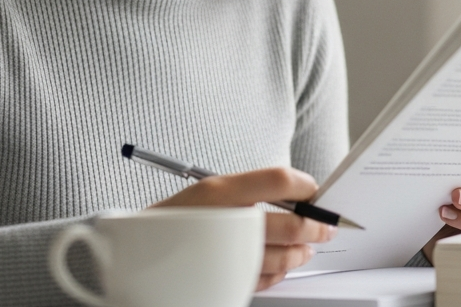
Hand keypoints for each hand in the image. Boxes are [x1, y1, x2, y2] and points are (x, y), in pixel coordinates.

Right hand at [152, 167, 334, 289]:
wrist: (134, 254)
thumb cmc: (174, 219)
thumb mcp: (207, 190)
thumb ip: (250, 190)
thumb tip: (296, 195)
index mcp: (220, 191)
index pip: (279, 180)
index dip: (305, 185)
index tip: (314, 190)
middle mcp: (226, 221)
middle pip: (291, 222)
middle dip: (316, 225)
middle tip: (326, 224)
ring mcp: (227, 255)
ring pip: (284, 255)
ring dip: (303, 251)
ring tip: (308, 247)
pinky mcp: (227, 280)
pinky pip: (267, 278)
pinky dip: (281, 272)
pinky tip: (284, 264)